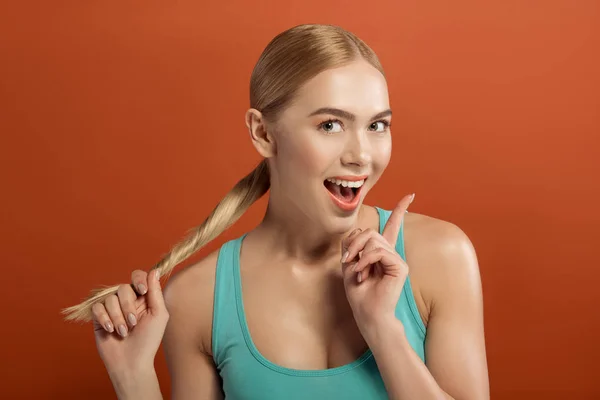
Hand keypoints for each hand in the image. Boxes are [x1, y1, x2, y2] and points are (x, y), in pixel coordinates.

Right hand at [91, 269, 168, 375]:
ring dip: (117, 317)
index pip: (138, 277)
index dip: (139, 280)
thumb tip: (155, 270)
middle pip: (123, 288)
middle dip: (128, 307)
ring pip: (110, 299)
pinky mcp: (99, 317)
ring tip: (123, 332)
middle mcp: (127, 300)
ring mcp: (112, 309)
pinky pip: (97, 307)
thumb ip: (156, 292)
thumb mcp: (158, 315)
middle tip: (133, 323)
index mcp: (143, 297)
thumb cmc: (148, 340)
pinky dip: (104, 318)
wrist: (131, 363)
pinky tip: (110, 330)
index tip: (143, 291)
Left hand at [341, 194, 413, 336]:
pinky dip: (365, 260)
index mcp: (381, 252)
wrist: (368, 313)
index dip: (400, 210)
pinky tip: (363, 273)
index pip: (392, 227)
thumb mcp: (349, 264)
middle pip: (370, 232)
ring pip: (373, 240)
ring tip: (356, 271)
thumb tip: (358, 230)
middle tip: (347, 260)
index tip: (410, 195)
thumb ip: (352, 245)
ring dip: (358, 254)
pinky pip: (379, 252)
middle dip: (354, 242)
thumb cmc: (359, 293)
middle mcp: (391, 253)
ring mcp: (397, 259)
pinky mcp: (400, 266)